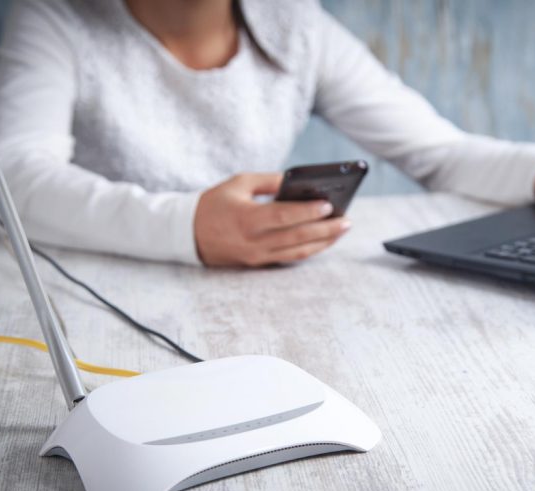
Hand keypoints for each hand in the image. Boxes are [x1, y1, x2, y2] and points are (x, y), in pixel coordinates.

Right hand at [193, 173, 350, 266]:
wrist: (187, 233)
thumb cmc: (214, 203)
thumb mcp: (238, 183)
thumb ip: (269, 182)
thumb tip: (299, 183)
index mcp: (246, 218)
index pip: (283, 217)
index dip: (307, 212)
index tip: (329, 205)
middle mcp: (252, 241)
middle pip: (296, 237)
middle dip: (325, 229)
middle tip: (347, 220)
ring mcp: (256, 256)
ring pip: (297, 252)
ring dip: (323, 242)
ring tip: (342, 230)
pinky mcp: (257, 263)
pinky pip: (289, 258)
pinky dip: (309, 249)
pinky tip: (324, 240)